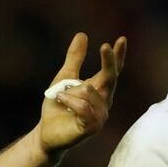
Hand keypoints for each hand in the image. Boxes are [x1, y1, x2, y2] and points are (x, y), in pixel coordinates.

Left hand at [39, 33, 126, 154]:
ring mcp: (100, 115)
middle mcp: (104, 101)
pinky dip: (70, 101)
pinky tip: (61, 100)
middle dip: (108, 62)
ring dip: (69, 91)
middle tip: (105, 46)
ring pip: (88, 91)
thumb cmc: (57, 106)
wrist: (45, 132)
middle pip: (110, 77)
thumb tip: (82, 35)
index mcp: (99, 89)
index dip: (118, 56)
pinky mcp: (92, 127)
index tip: (121, 39)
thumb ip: (74, 59)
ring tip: (59, 97)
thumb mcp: (63, 78)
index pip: (113, 70)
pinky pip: (83, 107)